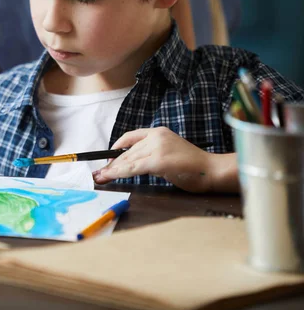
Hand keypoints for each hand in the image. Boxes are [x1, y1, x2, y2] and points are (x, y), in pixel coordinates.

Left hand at [92, 127, 228, 192]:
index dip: (116, 149)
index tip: (107, 159)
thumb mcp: (168, 154)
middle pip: (127, 152)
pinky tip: (110, 177)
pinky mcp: (158, 161)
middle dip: (111, 164)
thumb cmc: (192, 166)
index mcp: (158, 132)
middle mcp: (156, 136)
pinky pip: (133, 168)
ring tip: (99, 177)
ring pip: (128, 160)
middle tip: (98, 173)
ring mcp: (157, 147)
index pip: (130, 137)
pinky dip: (119, 173)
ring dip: (111, 170)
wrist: (212, 170)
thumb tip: (128, 164)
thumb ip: (150, 154)